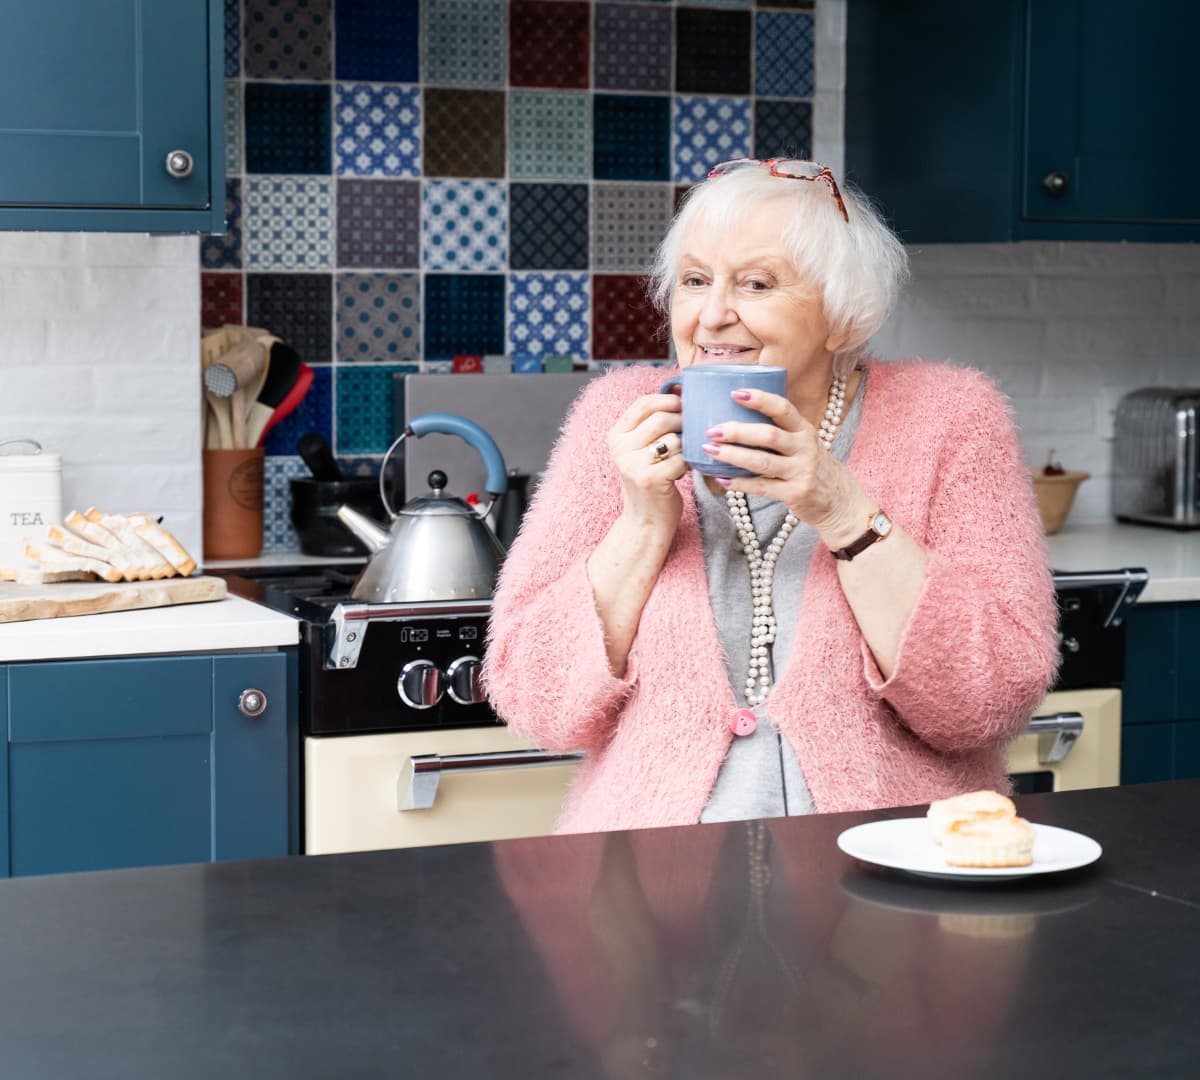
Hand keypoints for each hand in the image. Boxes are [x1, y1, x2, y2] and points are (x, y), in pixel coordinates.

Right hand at [607, 392, 685, 530]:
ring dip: (687, 444)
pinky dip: (689, 462)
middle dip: (683, 421)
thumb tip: (678, 385)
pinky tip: (686, 469)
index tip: (685, 402)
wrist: (645, 520)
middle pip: (660, 418)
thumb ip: (655, 419)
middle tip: (693, 430)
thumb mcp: (644, 448)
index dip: (668, 398)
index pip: (643, 403)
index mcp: (616, 436)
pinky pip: (681, 459)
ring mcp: (633, 465)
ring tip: (686, 453)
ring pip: (673, 438)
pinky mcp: (650, 480)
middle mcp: (620, 449)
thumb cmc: (651, 479)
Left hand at [699, 388, 873, 546]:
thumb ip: (779, 431)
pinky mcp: (794, 493)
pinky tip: (721, 478)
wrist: (840, 501)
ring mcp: (800, 471)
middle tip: (712, 430)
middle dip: (737, 431)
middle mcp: (804, 448)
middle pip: (768, 434)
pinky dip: (739, 483)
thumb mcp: (804, 443)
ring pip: (762, 461)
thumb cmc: (812, 467)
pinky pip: (762, 487)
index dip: (759, 399)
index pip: (783, 408)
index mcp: (804, 430)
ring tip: (710, 451)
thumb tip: (735, 417)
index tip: (735, 393)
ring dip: (733, 456)